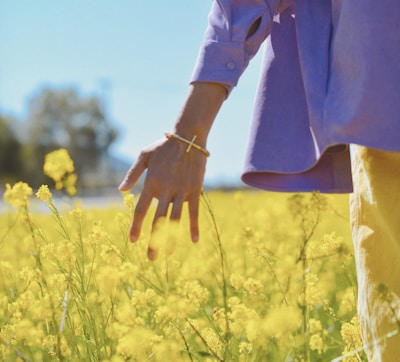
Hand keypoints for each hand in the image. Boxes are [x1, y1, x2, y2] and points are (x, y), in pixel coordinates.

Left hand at [118, 136, 206, 258]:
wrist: (189, 138)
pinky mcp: (195, 190)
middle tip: (151, 257)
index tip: (133, 241)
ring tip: (169, 254)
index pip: (141, 210)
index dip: (137, 226)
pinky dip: (193, 226)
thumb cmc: (164, 147)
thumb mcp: (144, 156)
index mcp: (151, 183)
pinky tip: (193, 240)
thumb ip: (132, 174)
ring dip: (172, 238)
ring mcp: (181, 191)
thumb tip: (120, 191)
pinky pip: (194, 212)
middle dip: (154, 240)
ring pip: (175, 219)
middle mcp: (166, 190)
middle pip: (158, 220)